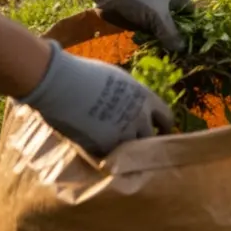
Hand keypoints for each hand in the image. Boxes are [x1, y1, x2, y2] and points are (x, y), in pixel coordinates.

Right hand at [18, 41, 173, 157]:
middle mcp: (141, 117)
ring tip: (119, 155)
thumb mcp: (119, 80)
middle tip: (139, 149)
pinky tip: (99, 153)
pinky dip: (108, 156)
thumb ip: (130, 95)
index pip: (166, 118)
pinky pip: (112, 155)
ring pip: (134, 150)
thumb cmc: (87, 75)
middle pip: (153, 138)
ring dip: (128, 152)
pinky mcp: (105, 145)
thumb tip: (130, 102)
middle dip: (147, 143)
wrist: (64, 85)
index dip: (163, 127)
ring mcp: (124, 132)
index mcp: (146, 98)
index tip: (159, 133)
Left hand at [80, 0, 192, 51]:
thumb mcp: (158, 16)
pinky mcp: (141, 21)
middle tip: (176, 52)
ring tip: (162, 51)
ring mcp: (153, 14)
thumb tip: (182, 49)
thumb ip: (170, 33)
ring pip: (163, 32)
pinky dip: (149, 41)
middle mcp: (167, 7)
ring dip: (162, 41)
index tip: (193, 44)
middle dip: (177, 38)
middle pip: (178, 26)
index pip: (192, 15)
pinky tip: (148, 46)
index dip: (194, 28)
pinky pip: (150, 34)